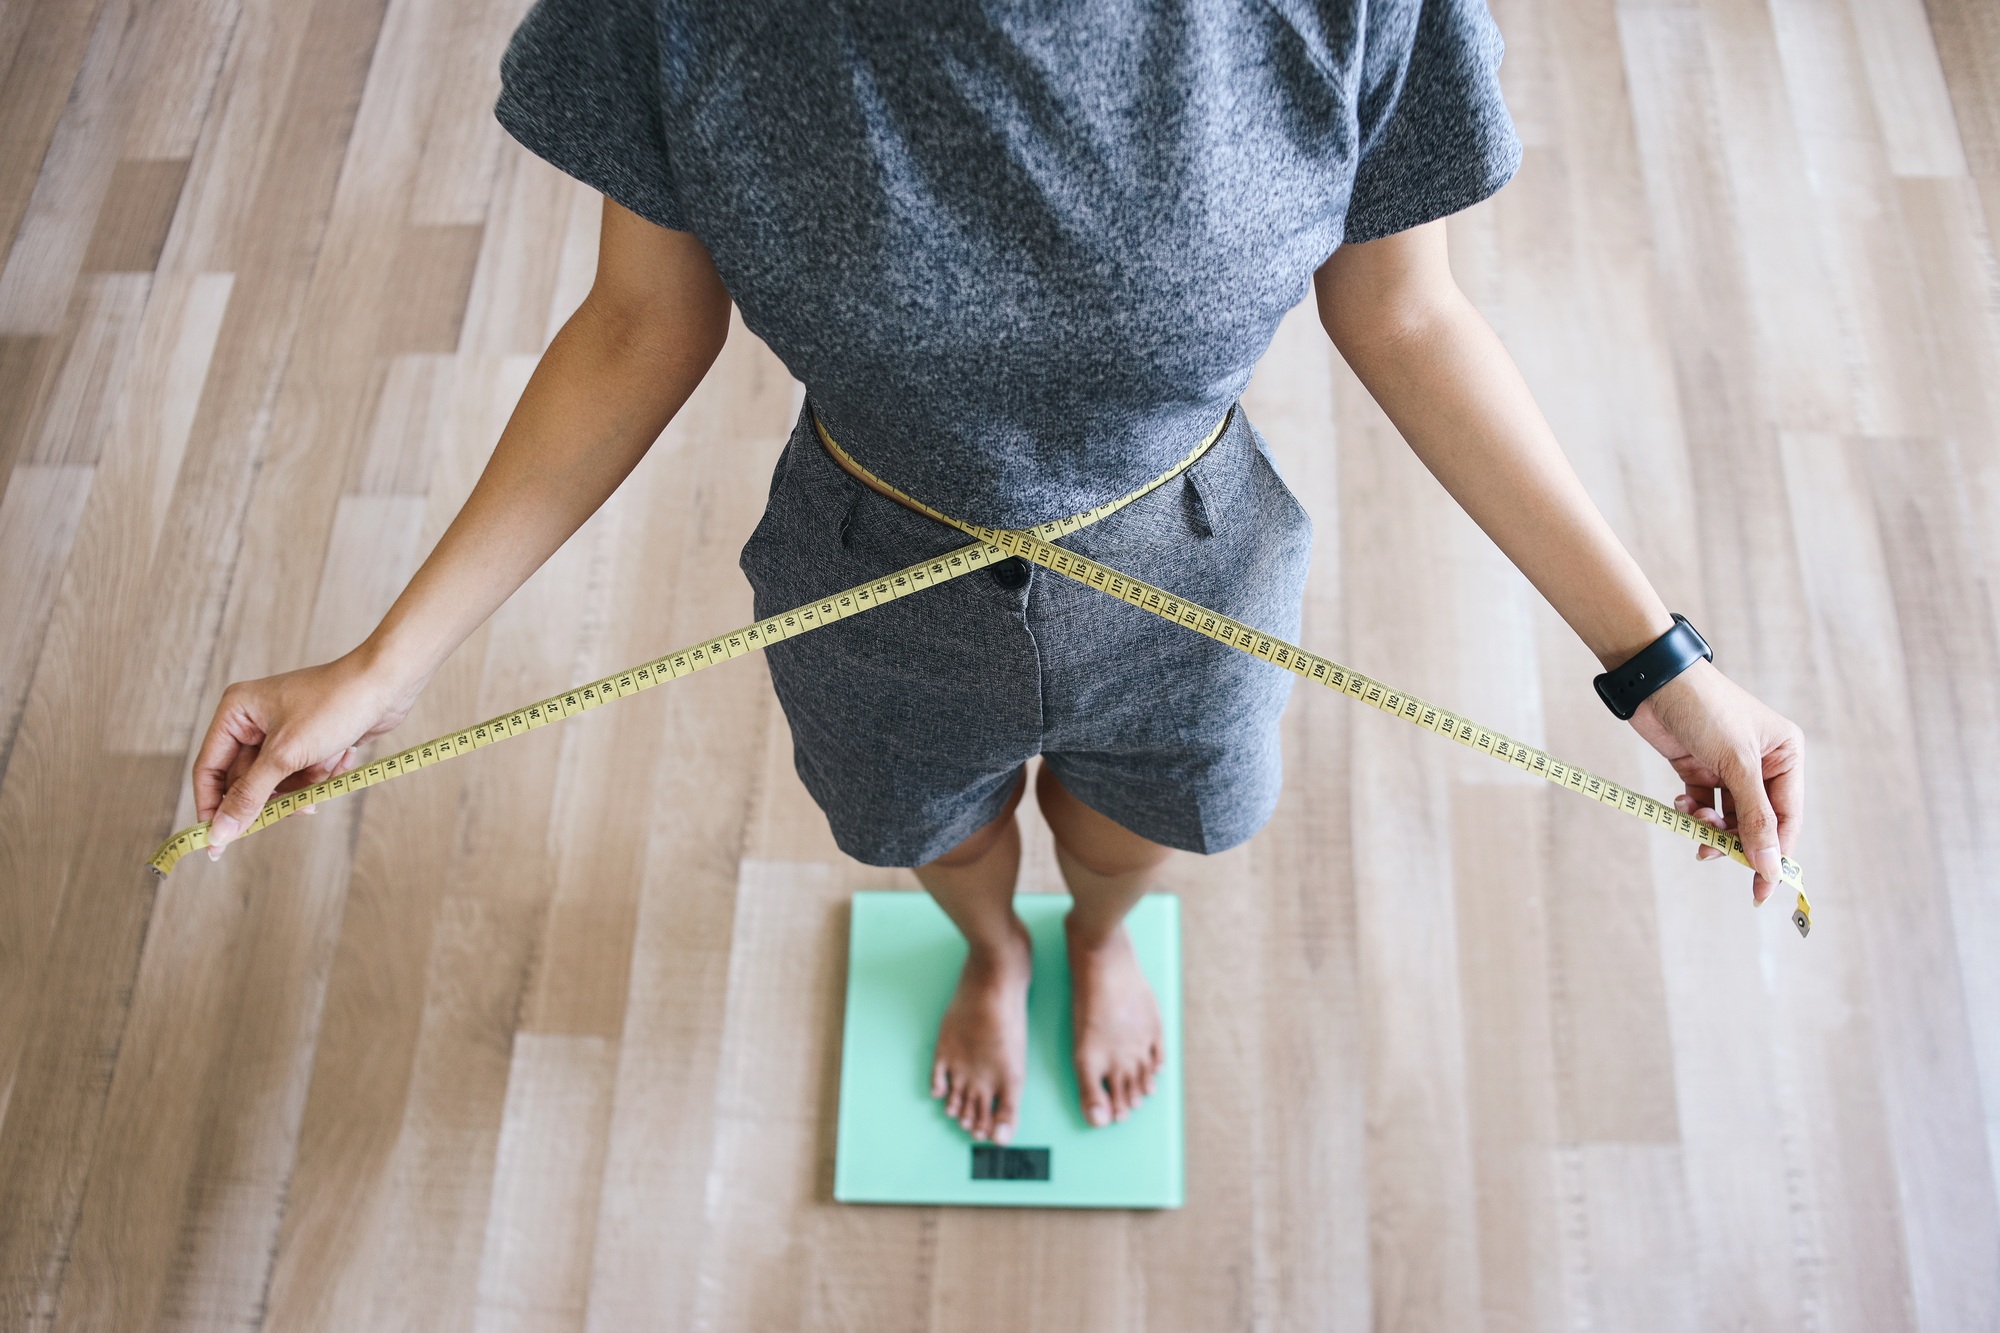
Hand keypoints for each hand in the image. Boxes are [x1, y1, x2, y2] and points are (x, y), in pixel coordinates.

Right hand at [192, 652, 420, 858]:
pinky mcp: (307, 740)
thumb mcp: (286, 756)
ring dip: (305, 784)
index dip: (211, 808)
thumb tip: (219, 833)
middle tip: (296, 808)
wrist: (387, 685)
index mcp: (236, 712)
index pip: (209, 769)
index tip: (216, 845)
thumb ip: (250, 796)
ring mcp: (281, 730)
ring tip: (328, 768)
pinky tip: (343, 756)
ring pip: (277, 782)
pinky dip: (321, 774)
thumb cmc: (334, 706)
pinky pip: (302, 774)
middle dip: (274, 795)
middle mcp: (253, 720)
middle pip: (245, 781)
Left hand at [1627, 659, 1803, 903]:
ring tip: (1694, 825)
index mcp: (1786, 755)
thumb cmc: (1705, 711)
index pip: (1788, 817)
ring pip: (1728, 816)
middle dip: (1736, 839)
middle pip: (1757, 821)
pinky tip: (1681, 806)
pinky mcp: (1699, 768)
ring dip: (1711, 828)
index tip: (1762, 888)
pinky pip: (1703, 805)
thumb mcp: (1736, 765)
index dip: (1776, 854)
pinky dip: (1693, 813)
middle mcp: (1763, 763)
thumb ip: (1754, 817)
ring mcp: (1729, 767)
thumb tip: (1770, 865)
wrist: (1653, 681)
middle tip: (1712, 854)